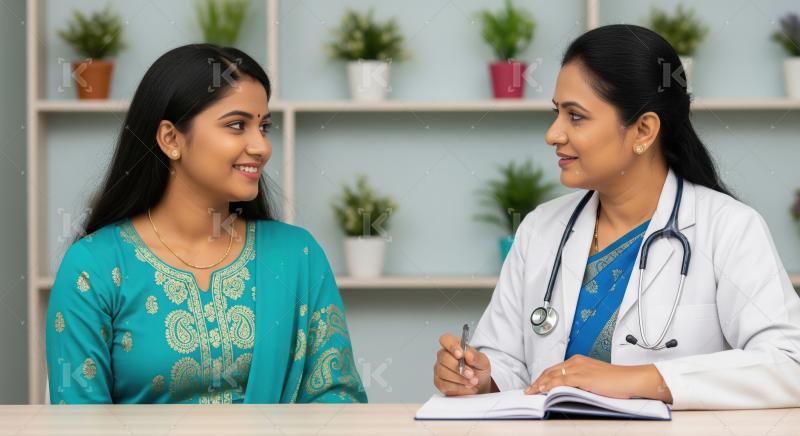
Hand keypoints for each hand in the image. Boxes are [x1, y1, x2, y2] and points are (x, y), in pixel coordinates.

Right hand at [433, 333, 492, 395]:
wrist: (480, 386)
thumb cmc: (479, 370)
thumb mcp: (483, 362)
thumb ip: (476, 357)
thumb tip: (467, 354)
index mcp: (454, 346)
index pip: (445, 340)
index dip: (451, 346)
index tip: (460, 355)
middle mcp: (444, 356)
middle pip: (443, 357)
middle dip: (458, 367)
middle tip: (471, 374)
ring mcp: (439, 369)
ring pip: (443, 372)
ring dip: (460, 378)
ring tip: (472, 381)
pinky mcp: (439, 382)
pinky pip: (445, 384)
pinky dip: (458, 387)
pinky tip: (465, 386)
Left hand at [524, 355, 672, 402]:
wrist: (631, 379)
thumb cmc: (617, 381)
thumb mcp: (594, 380)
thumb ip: (580, 382)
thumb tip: (568, 391)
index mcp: (579, 361)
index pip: (555, 369)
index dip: (543, 377)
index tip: (536, 384)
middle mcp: (576, 362)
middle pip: (550, 371)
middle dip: (538, 380)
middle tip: (529, 389)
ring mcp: (579, 368)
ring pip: (553, 375)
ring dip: (540, 384)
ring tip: (532, 391)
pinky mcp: (583, 376)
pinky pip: (561, 381)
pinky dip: (550, 385)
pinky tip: (543, 390)